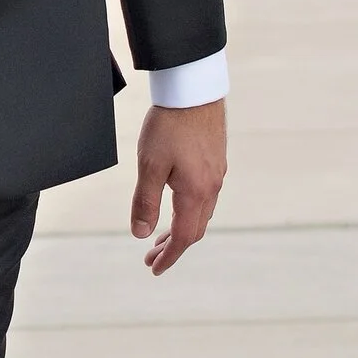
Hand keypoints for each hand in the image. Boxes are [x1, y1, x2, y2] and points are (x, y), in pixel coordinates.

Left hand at [133, 98, 225, 275]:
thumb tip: (141, 234)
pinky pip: (204, 197)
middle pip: (195, 228)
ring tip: (160, 235)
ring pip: (201, 213)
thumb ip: (145, 202)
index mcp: (196, 192)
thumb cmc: (169, 125)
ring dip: (181, 228)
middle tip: (151, 256)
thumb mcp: (150, 166)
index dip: (169, 256)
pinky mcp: (215, 161)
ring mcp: (216, 173)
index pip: (184, 236)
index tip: (154, 268)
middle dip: (173, 246)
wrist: (193, 89)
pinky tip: (176, 205)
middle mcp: (212, 187)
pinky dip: (189, 211)